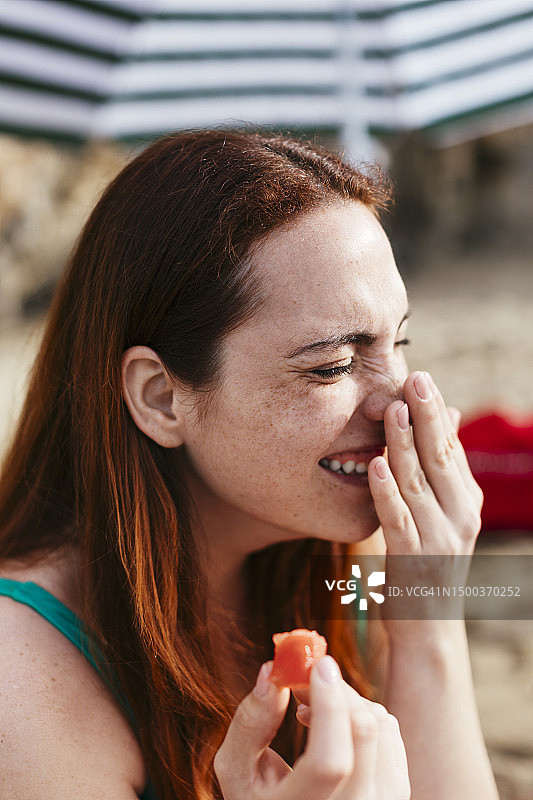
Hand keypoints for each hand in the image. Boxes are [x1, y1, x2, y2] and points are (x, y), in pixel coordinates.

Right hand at [214, 656, 409, 799]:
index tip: (317, 666)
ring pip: (381, 726)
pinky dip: (363, 712)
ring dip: (348, 700)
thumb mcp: (237, 768)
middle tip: (303, 678)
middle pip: (362, 732)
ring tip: (309, 708)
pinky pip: (391, 732)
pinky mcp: (396, 792)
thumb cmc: (257, 793)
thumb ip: (250, 724)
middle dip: (335, 690)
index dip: (328, 706)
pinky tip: (334, 724)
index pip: (330, 762)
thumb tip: (272, 672)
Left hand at [367, 372, 483, 629]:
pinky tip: (374, 463)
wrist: (429, 627)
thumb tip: (450, 415)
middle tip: (414, 379)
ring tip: (392, 410)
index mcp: (466, 500)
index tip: (421, 379)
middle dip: (426, 416)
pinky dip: (385, 489)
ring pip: (418, 482)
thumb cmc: (429, 562)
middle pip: (440, 457)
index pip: (451, 448)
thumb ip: (442, 468)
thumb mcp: (442, 512)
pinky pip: (397, 518)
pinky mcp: (413, 559)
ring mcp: (439, 538)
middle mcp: (460, 515)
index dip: (436, 412)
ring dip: (404, 444)